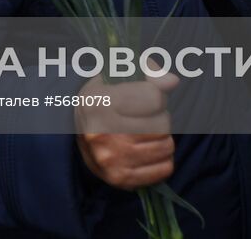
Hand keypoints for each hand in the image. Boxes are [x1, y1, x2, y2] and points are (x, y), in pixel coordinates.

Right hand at [75, 74, 178, 189]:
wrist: (78, 133)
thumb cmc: (105, 98)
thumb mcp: (118, 75)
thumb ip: (148, 71)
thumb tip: (171, 81)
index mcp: (99, 102)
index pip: (154, 97)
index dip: (156, 95)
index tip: (145, 97)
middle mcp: (101, 133)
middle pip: (163, 124)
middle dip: (160, 117)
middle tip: (144, 117)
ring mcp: (111, 159)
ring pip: (166, 146)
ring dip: (162, 138)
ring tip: (145, 133)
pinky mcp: (120, 179)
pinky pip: (165, 168)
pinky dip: (162, 159)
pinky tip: (147, 151)